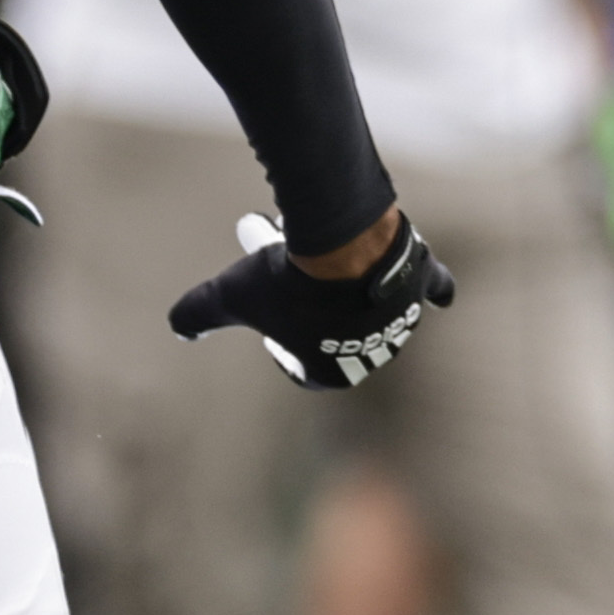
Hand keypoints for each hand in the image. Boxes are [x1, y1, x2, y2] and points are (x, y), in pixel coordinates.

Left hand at [168, 210, 454, 389]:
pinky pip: (432, 290)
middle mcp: (376, 354)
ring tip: (329, 262)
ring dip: (359, 296)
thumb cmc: (284, 279)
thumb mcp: (230, 297)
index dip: (283, 348)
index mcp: (333, 374)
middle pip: (341, 334)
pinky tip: (437, 292)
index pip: (304, 370)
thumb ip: (198, 315)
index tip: (272, 322)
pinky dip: (435, 290)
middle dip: (318, 315)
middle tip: (293, 281)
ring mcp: (403, 320)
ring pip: (378, 309)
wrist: (337, 241)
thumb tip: (176, 325)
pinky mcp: (421, 283)